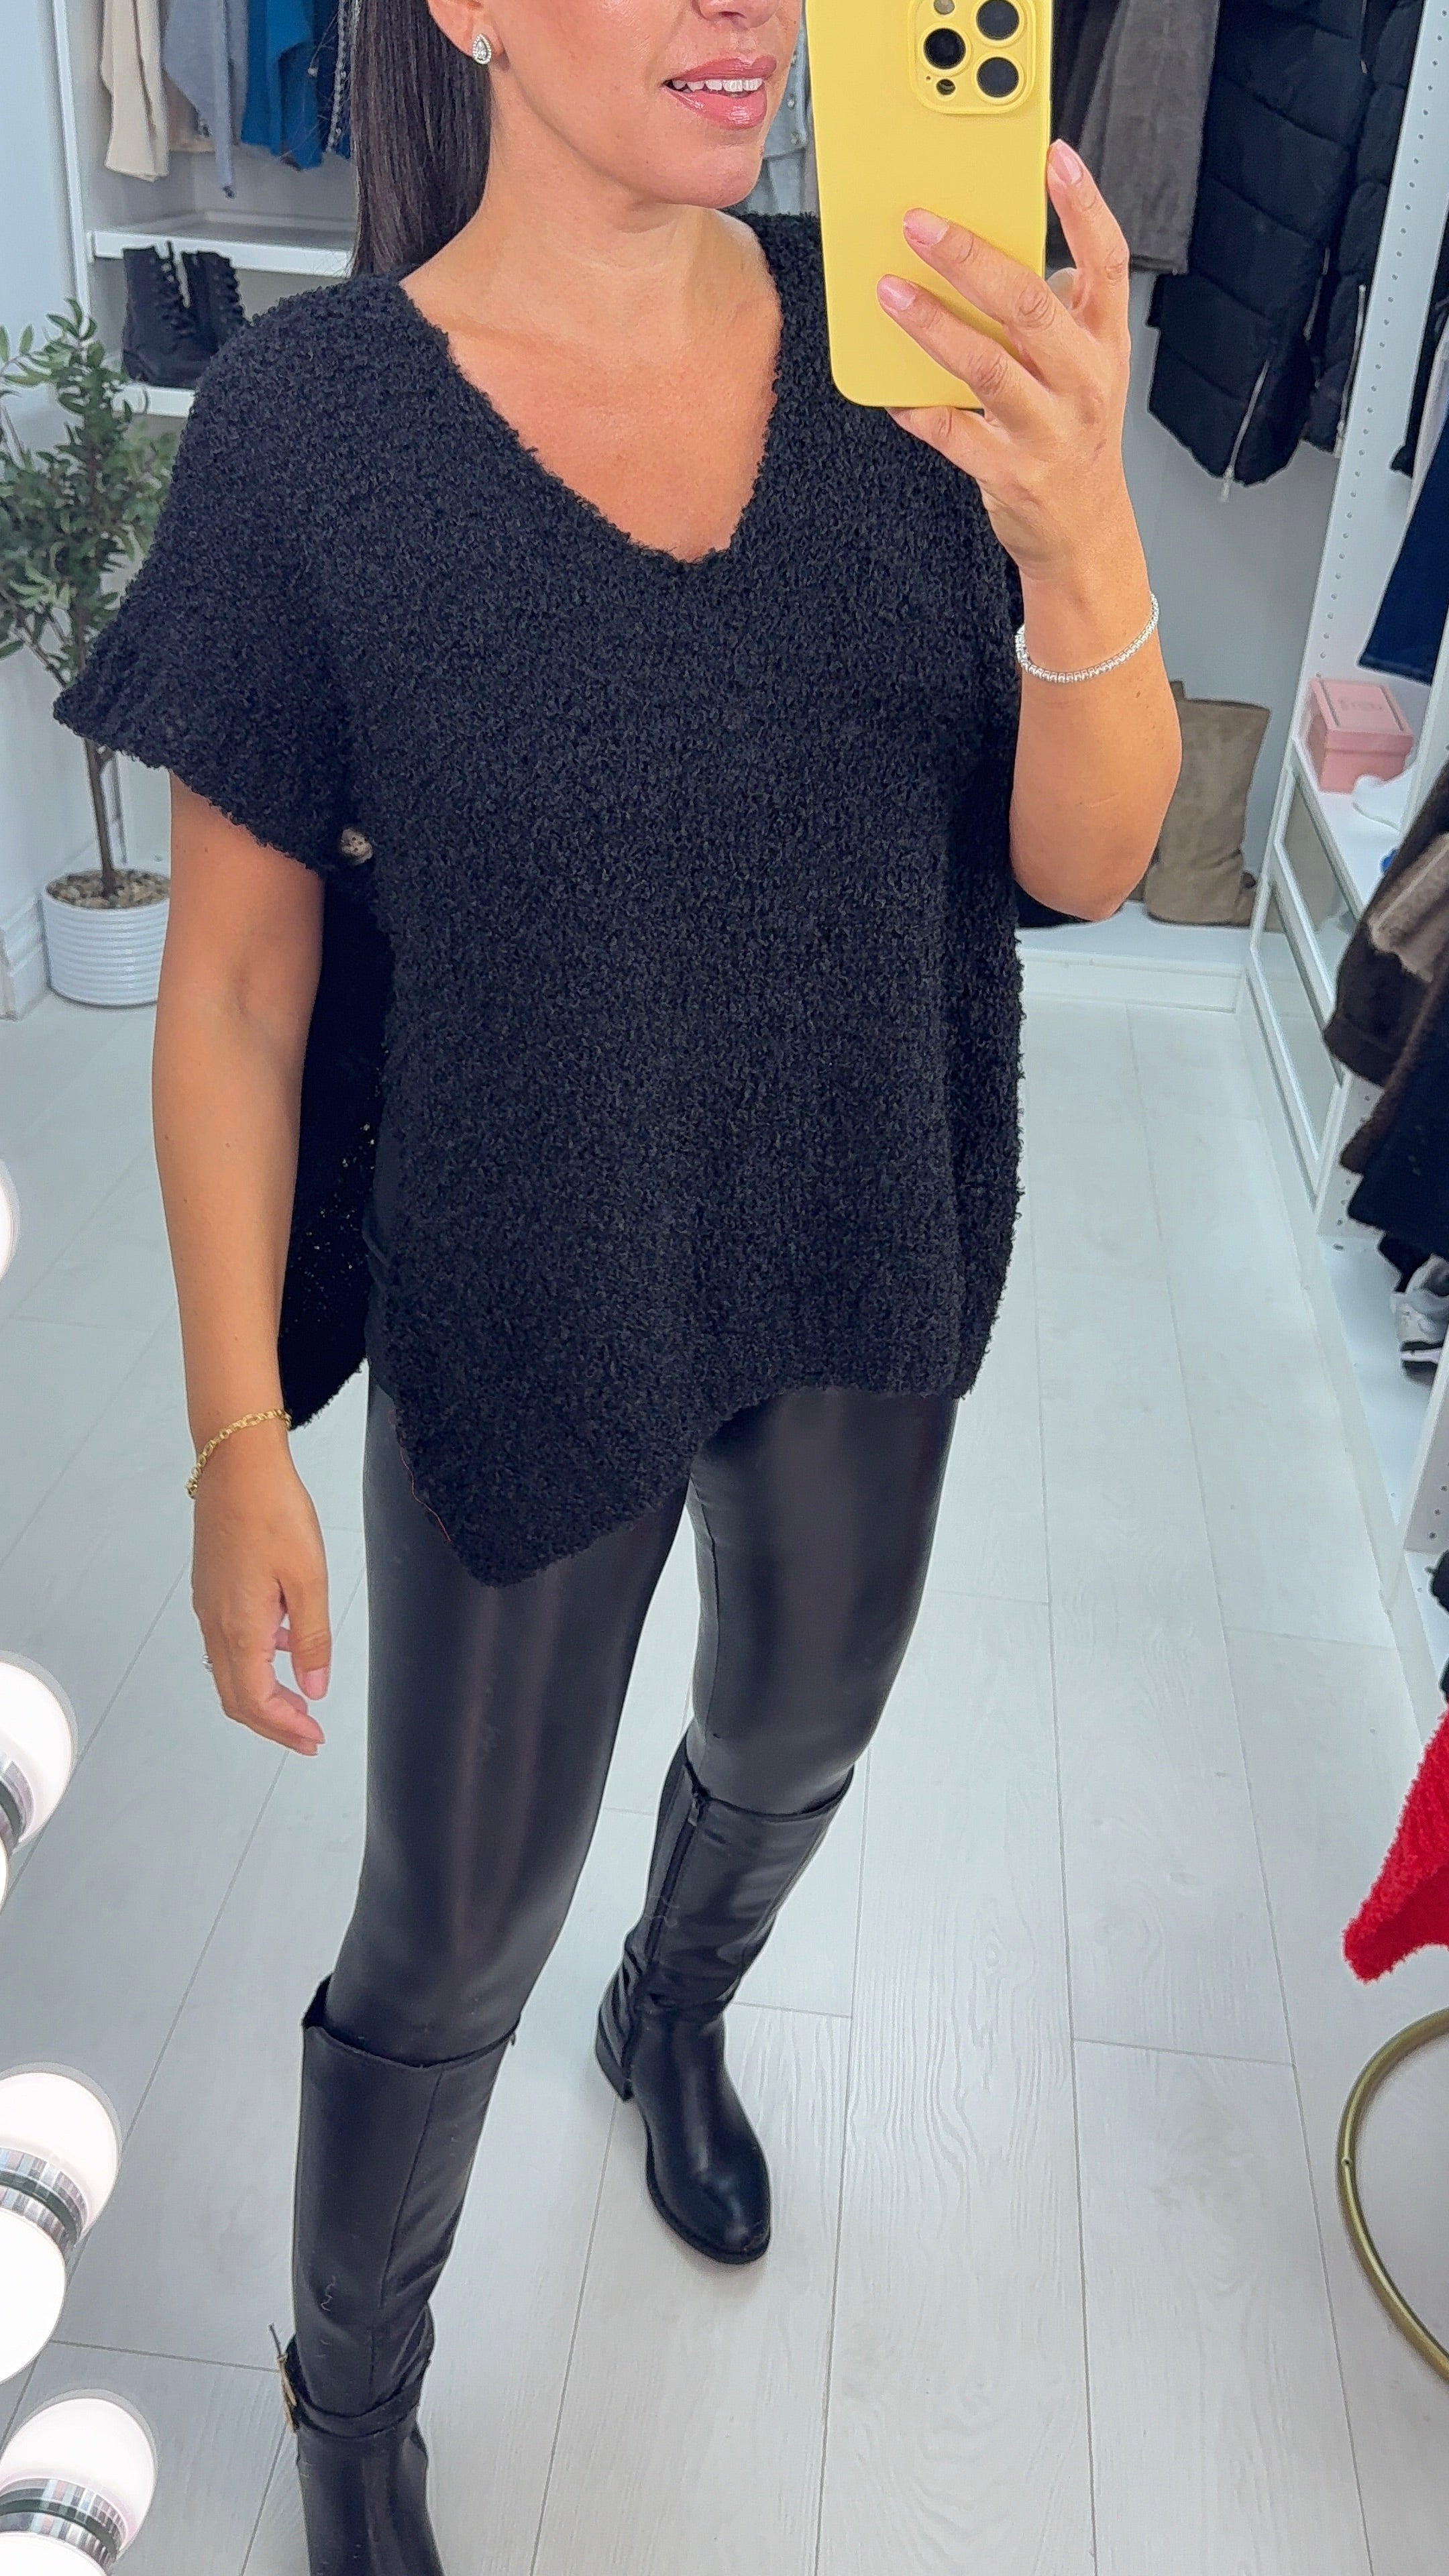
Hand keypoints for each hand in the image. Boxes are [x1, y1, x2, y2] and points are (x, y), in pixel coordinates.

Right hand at [192, 1434, 330, 1754]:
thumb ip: (311, 1638)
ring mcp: (209, 1607)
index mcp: (240, 1626)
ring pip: (230, 1673)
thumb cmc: (273, 1512)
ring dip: (262, 1696)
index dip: (284, 1728)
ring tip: (300, 1700)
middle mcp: (216, 1624)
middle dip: (272, 1724)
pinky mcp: (211, 1590)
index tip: (314, 1737)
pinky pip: (228, 1644)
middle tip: (308, 1736)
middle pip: (236, 1698)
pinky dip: (254, 1662)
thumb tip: (313, 1687)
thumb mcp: (309, 1578)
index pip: (255, 1701)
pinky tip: (285, 1643)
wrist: (236, 1465)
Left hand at [876, 138, 1133, 583]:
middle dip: (972, 260)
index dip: (1084, 206)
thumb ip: (1052, 314)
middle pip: (1030, 307)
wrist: (1085, 534)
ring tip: (889, 291)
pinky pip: (954, 434)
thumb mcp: (1082, 369)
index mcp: (1104, 345)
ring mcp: (1049, 431)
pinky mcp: (1012, 475)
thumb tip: (989, 254)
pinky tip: (889, 388)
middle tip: (921, 224)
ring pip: (986, 367)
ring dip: (933, 325)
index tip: (1055, 157)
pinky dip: (918, 408)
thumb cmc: (1073, 435)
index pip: (1108, 262)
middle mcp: (1084, 383)